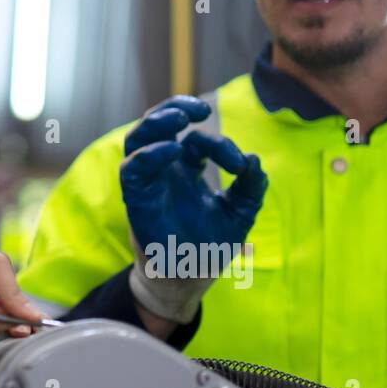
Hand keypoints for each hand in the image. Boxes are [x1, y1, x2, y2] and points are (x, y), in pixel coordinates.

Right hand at [120, 96, 267, 321]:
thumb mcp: (239, 214)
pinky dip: (149, 155)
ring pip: (138, 137)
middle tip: (201, 107)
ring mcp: (147, 181)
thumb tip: (254, 161)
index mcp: (186, 168)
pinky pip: (132, 168)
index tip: (240, 164)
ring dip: (157, 122)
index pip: (197, 141)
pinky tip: (172, 150)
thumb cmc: (209, 246)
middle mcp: (164, 169)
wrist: (190, 279)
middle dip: (176, 107)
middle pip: (158, 124)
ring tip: (181, 118)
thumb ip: (250, 188)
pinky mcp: (135, 198)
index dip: (219, 144)